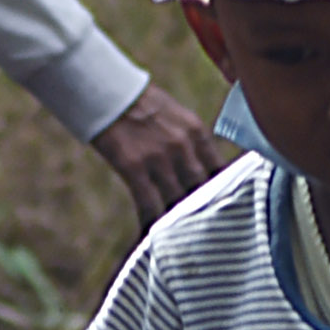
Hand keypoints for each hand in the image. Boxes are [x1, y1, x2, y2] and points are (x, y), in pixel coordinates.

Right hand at [89, 85, 218, 224]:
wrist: (106, 90)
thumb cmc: (139, 102)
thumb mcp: (176, 115)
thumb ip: (190, 141)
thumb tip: (199, 168)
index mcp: (196, 131)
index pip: (219, 170)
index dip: (223, 193)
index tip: (223, 209)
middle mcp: (183, 146)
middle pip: (202, 189)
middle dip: (204, 211)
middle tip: (207, 232)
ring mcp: (159, 158)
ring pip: (177, 200)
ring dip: (179, 221)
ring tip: (181, 240)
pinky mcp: (134, 167)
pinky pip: (149, 204)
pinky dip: (152, 223)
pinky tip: (153, 235)